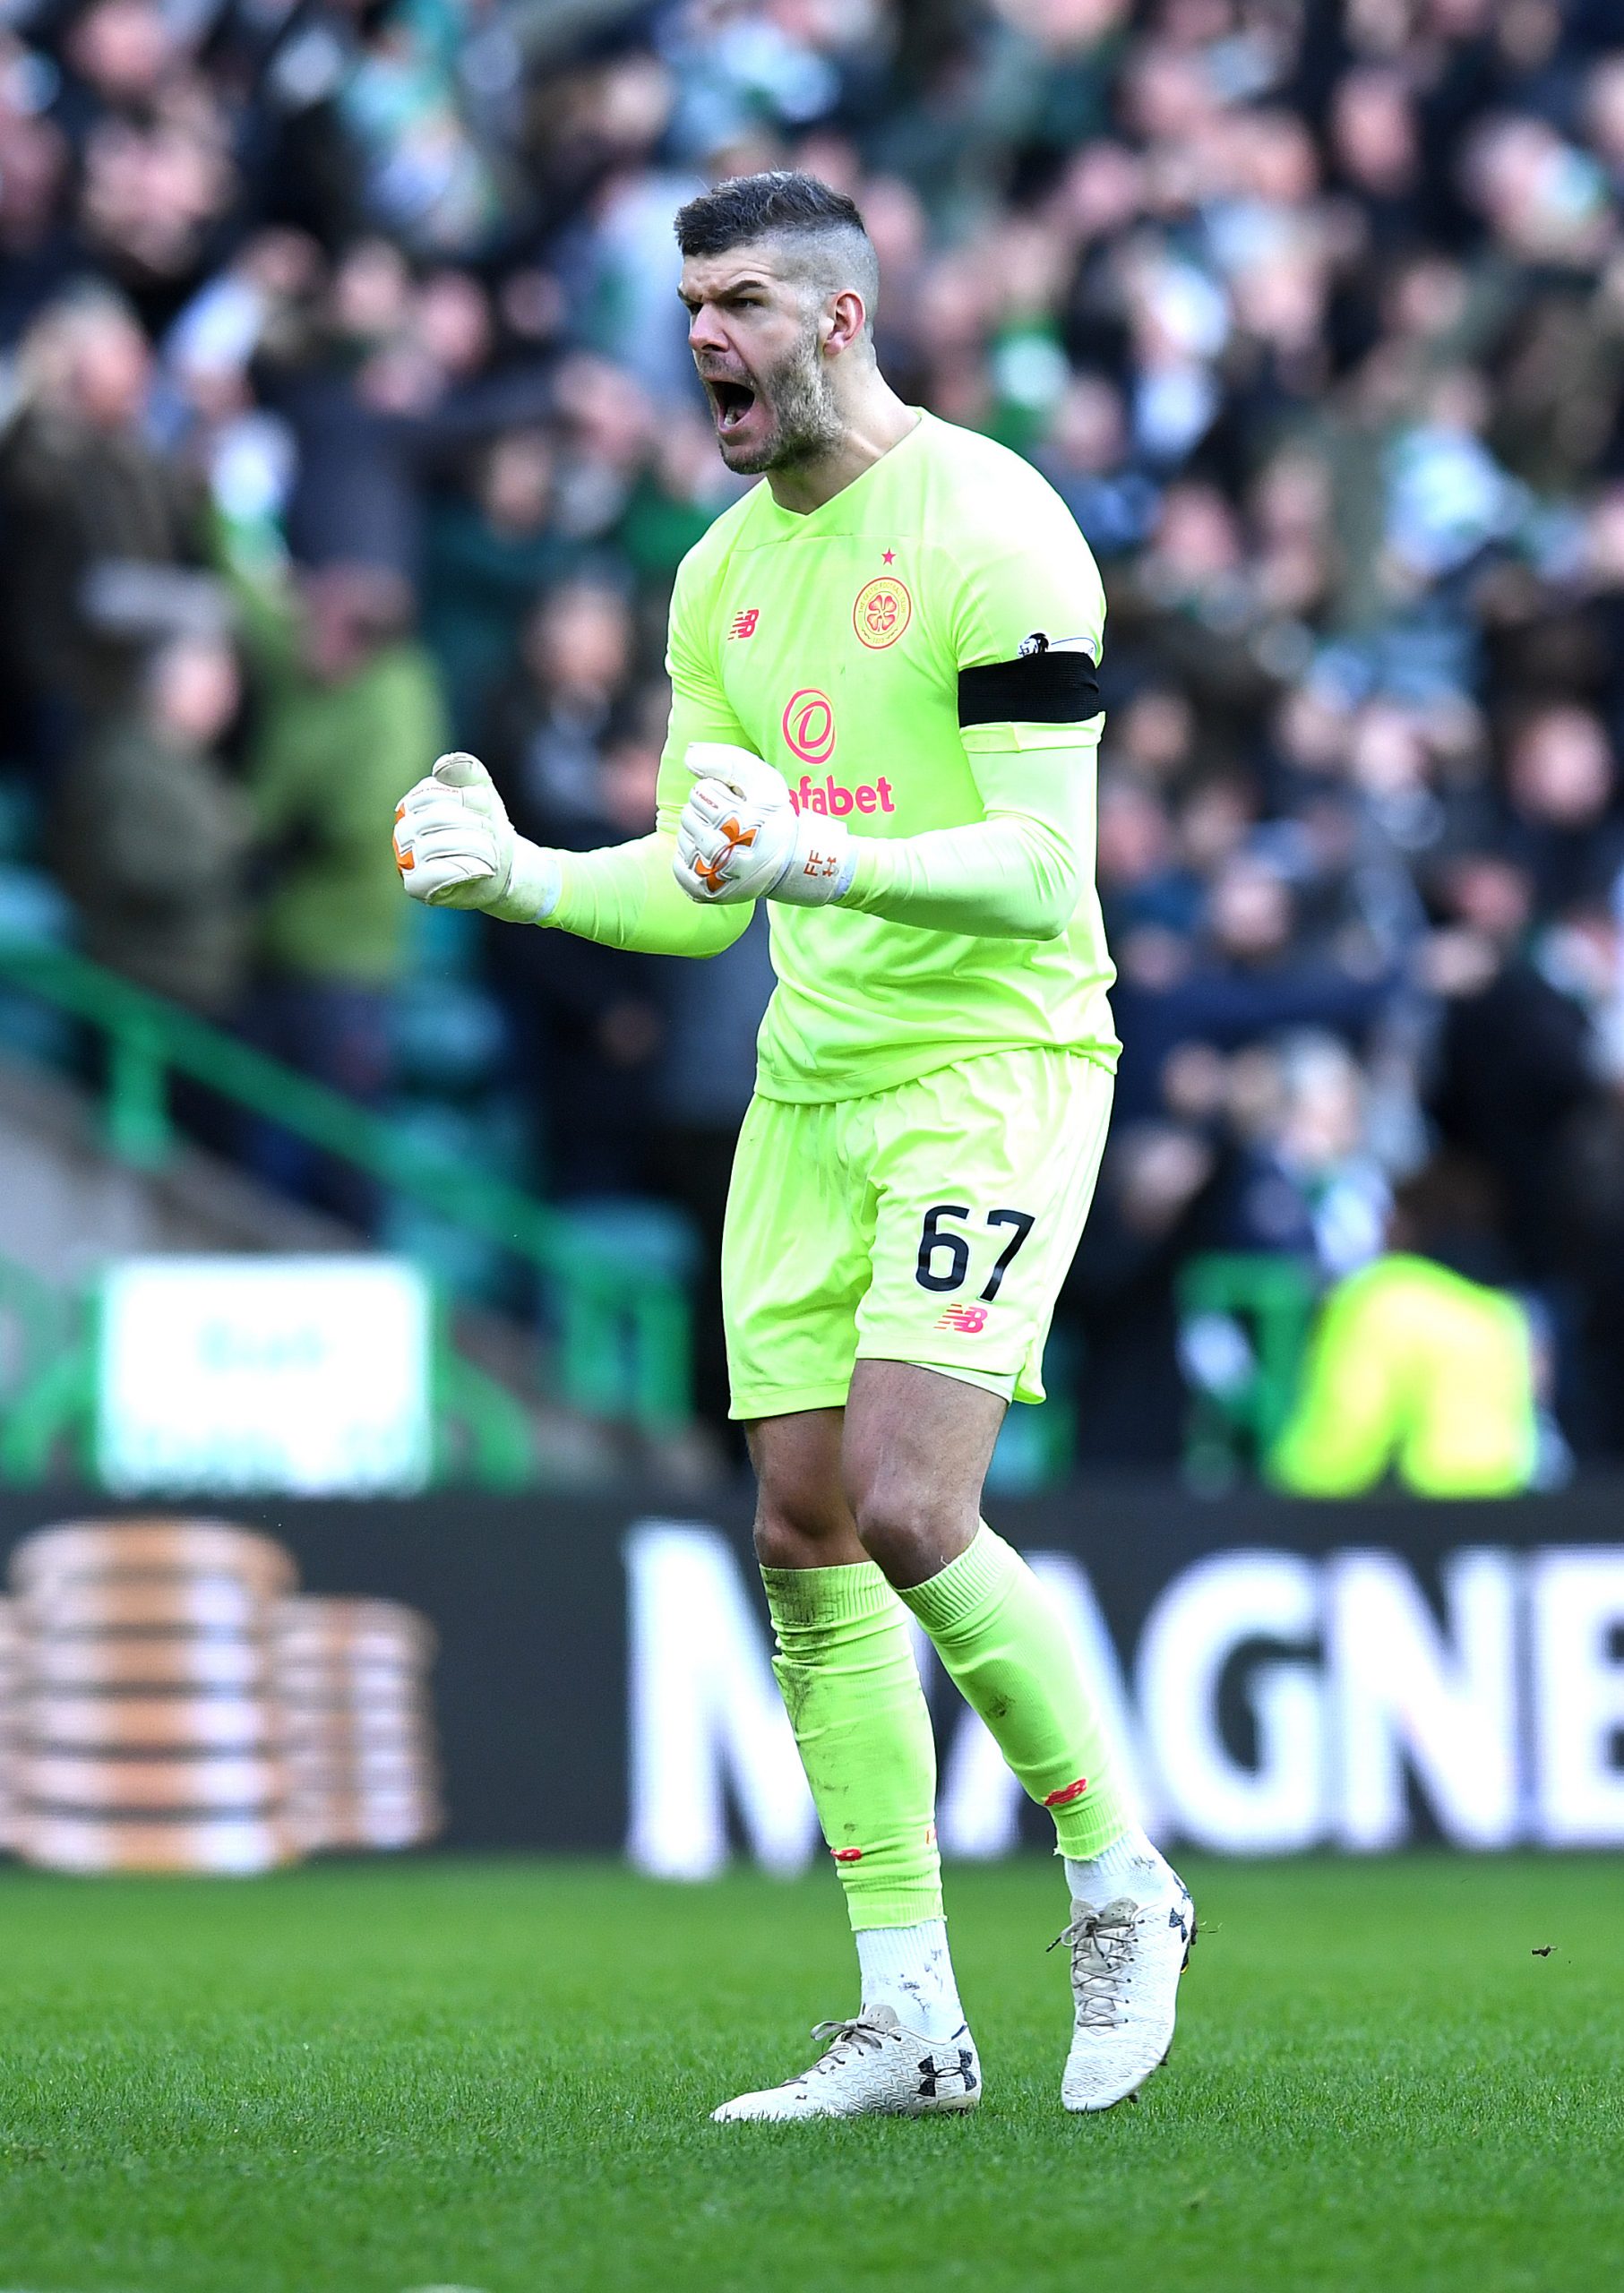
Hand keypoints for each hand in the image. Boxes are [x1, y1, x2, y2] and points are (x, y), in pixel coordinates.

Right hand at [393, 751, 559, 922]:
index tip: (486, 809)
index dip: (472, 799)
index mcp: (415, 803)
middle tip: (491, 836)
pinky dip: (469, 869)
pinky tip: (482, 870)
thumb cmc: (486, 826)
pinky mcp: (415, 885)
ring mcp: (405, 860)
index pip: (438, 792)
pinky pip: (437, 873)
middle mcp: (403, 830)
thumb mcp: (483, 790)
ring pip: (441, 845)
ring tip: (491, 854)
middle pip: (439, 817)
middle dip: (477, 825)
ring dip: (479, 848)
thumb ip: (467, 770)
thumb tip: (441, 768)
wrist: (500, 866)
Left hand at [672, 742, 854, 906]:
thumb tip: (690, 756)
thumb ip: (729, 761)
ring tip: (725, 839)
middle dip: (707, 813)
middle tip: (732, 823)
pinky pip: (677, 867)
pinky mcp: (705, 894)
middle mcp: (726, 854)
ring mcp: (714, 878)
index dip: (718, 792)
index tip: (738, 804)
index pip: (701, 792)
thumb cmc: (774, 819)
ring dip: (699, 834)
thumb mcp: (764, 781)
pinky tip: (713, 857)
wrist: (791, 866)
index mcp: (742, 823)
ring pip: (682, 838)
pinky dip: (690, 858)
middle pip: (688, 815)